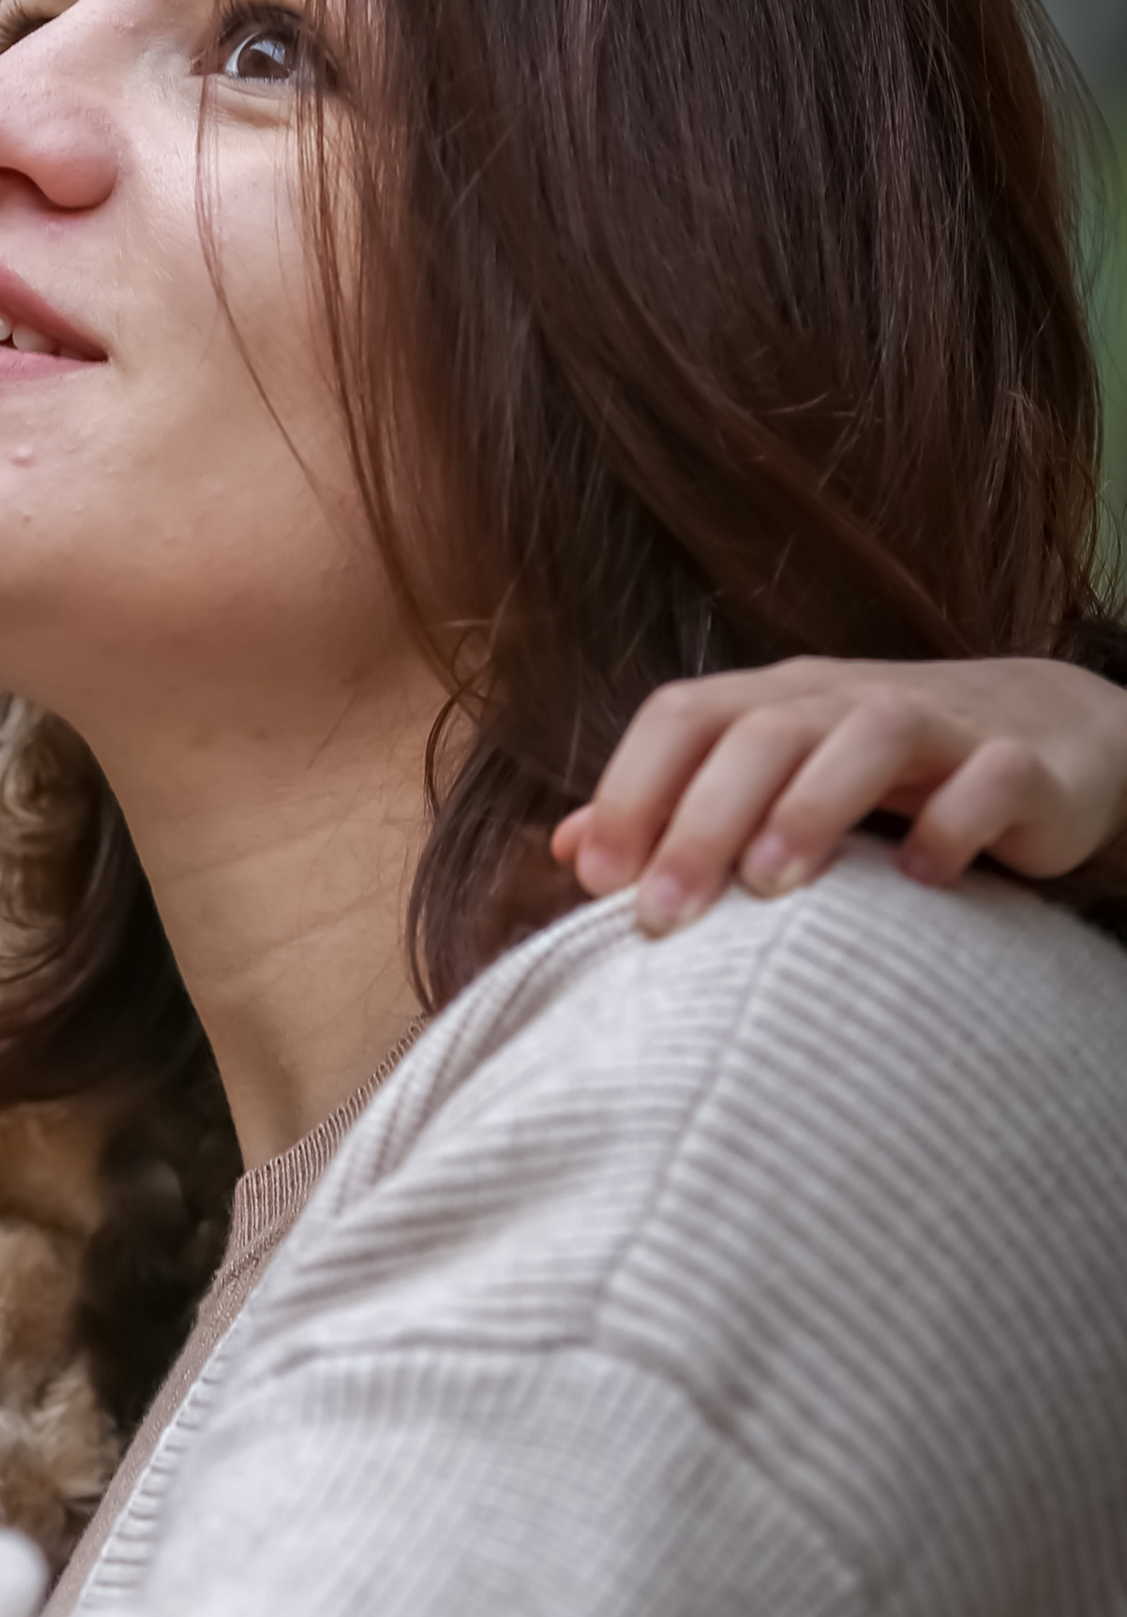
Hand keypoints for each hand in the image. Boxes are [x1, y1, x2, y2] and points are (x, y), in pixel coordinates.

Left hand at [553, 654, 1126, 933]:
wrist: (1050, 735)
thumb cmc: (885, 777)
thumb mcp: (774, 783)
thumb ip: (675, 811)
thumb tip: (566, 848)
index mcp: (776, 701)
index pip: (683, 716)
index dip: (631, 789)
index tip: (597, 880)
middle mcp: (846, 698)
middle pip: (760, 732)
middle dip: (700, 823)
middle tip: (662, 918)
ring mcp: (940, 721)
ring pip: (869, 735)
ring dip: (811, 809)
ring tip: (771, 889)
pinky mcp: (1020, 761)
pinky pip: (988, 778)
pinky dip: (953, 824)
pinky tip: (923, 881)